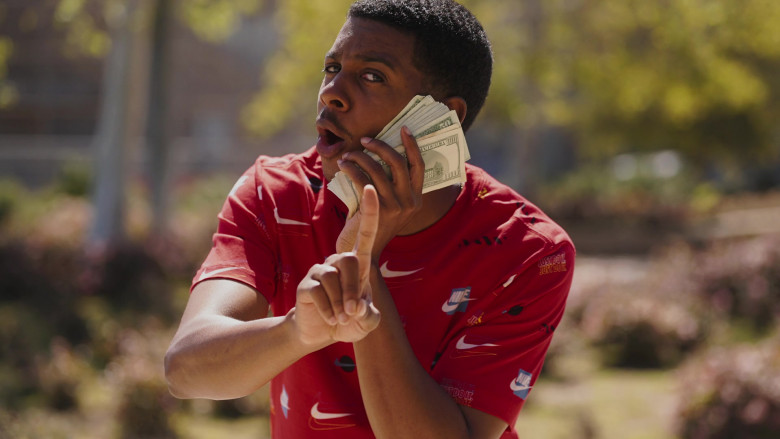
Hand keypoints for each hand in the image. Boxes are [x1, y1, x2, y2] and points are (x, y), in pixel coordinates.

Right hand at [293, 186, 380, 345]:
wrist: (321, 333)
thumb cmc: (348, 322)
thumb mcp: (366, 322)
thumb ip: (370, 315)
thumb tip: (356, 305)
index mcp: (358, 265)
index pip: (366, 234)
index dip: (369, 213)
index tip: (371, 189)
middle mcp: (338, 262)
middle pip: (349, 261)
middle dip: (353, 289)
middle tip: (353, 313)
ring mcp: (320, 271)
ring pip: (333, 278)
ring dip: (340, 304)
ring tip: (341, 319)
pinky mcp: (306, 283)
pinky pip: (318, 292)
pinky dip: (328, 310)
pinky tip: (330, 319)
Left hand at [335, 126, 423, 258]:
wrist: (363, 255)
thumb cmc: (374, 226)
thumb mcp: (390, 206)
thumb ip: (392, 186)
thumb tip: (382, 156)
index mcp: (416, 200)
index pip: (419, 166)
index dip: (412, 145)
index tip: (404, 128)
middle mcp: (409, 203)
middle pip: (398, 162)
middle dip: (380, 146)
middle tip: (365, 140)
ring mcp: (393, 207)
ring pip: (377, 170)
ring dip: (360, 157)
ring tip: (349, 155)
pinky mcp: (375, 211)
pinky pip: (362, 180)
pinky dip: (351, 169)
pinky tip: (343, 165)